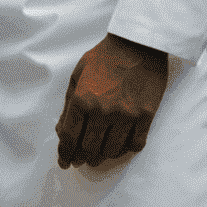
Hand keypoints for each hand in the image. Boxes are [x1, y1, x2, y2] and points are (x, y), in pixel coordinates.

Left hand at [55, 33, 168, 168]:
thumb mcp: (78, 74)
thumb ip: (68, 104)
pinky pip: (134, 145)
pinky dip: (124, 151)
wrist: (137, 45)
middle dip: (81, 158)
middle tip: (79, 161)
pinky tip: (118, 148)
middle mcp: (103, 111)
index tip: (63, 161)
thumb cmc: (104, 57)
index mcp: (82, 98)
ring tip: (97, 157)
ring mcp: (126, 116)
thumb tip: (61, 130)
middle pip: (89, 147)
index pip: (69, 136)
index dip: (64, 153)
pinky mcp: (146, 117)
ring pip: (111, 150)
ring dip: (102, 157)